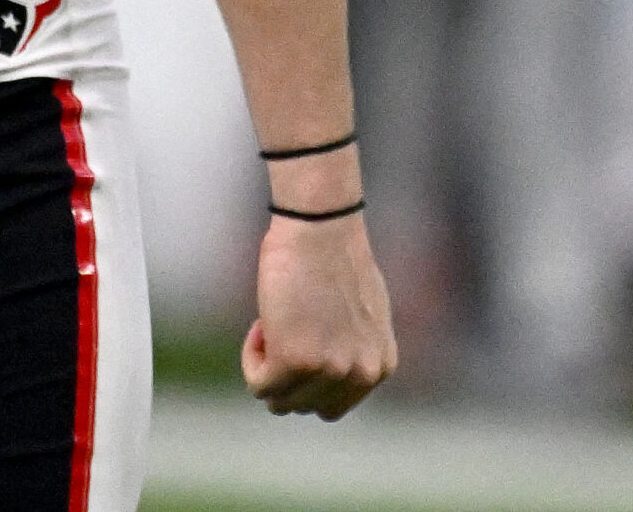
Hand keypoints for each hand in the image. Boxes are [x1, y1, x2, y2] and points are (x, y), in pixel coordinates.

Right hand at [242, 213, 396, 419]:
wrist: (321, 225)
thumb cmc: (337, 257)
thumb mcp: (362, 315)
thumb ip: (353, 351)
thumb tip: (329, 377)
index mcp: (381, 366)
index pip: (333, 405)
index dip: (308, 377)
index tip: (301, 339)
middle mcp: (362, 375)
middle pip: (305, 407)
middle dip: (286, 376)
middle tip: (283, 329)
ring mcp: (330, 371)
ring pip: (279, 400)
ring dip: (268, 365)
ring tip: (274, 321)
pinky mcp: (296, 362)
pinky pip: (259, 385)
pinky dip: (252, 358)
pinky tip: (261, 323)